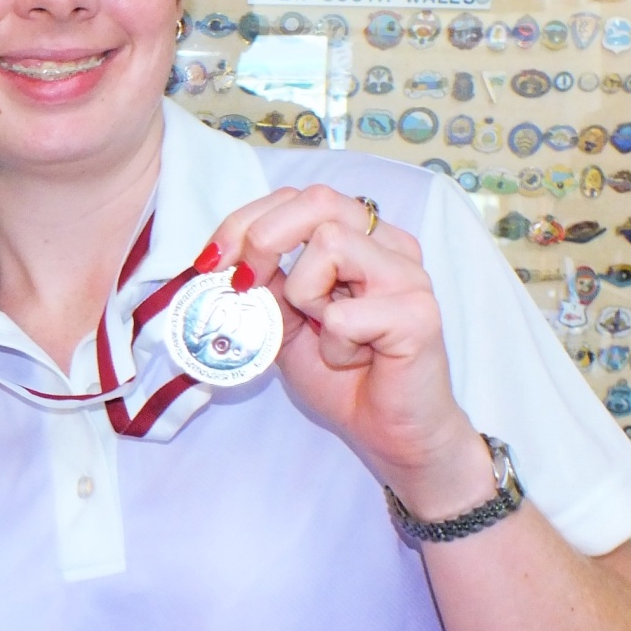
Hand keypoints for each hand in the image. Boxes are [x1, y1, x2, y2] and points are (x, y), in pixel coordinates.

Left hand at [206, 185, 491, 515]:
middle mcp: (390, 245)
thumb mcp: (284, 320)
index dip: (245, 221)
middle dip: (262, 238)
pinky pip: (345, 314)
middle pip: (318, 201)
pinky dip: (333, 345)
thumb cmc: (341, 376)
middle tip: (246, 284)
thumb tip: (221, 260)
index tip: (211, 261)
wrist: (389, 433)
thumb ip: (263, 284)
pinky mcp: (419, 315)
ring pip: (329, 245)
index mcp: (360, 237)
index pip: (298, 197)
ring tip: (325, 332)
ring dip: (304, 297)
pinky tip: (352, 360)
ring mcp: (409, 276)